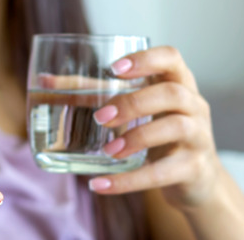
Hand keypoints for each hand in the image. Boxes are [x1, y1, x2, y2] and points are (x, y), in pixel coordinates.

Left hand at [86, 46, 220, 210]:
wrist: (197, 179)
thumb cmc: (159, 130)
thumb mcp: (134, 109)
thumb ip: (92, 92)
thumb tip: (44, 82)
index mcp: (178, 82)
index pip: (171, 58)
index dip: (145, 59)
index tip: (115, 68)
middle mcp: (194, 105)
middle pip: (172, 93)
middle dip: (134, 102)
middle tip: (100, 117)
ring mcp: (199, 136)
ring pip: (175, 128)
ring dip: (137, 138)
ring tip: (108, 151)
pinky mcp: (194, 168)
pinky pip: (164, 173)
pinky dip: (130, 181)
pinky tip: (101, 185)